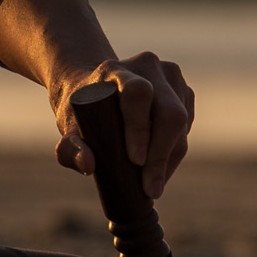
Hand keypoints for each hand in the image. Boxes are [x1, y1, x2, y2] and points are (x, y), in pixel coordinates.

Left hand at [50, 53, 194, 199]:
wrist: (94, 91)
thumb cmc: (81, 111)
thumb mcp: (69, 126)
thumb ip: (69, 147)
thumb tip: (87, 166)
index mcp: (115, 69)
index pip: (138, 93)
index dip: (140, 127)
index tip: (135, 160)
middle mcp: (147, 67)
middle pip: (169, 111)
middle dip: (161, 154)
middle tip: (150, 188)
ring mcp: (170, 77)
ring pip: (182, 122)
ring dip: (170, 158)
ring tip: (152, 184)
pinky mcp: (183, 92)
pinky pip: (187, 126)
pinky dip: (175, 152)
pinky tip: (159, 167)